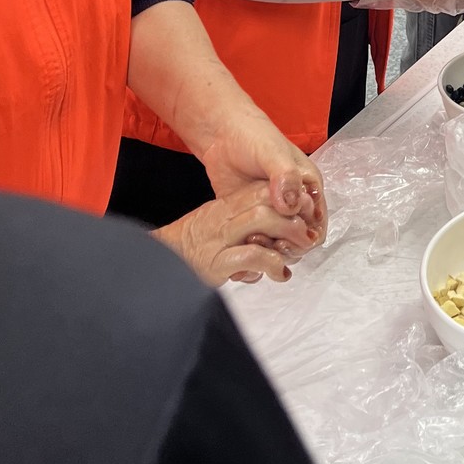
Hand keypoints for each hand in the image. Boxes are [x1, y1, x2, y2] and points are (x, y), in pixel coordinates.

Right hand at [154, 181, 318, 285]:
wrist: (155, 262)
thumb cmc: (189, 245)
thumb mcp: (217, 223)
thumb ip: (243, 219)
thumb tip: (277, 225)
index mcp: (226, 204)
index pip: (264, 190)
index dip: (290, 199)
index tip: (307, 214)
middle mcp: (224, 216)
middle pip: (267, 199)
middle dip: (295, 214)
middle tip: (309, 234)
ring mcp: (219, 238)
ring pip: (262, 219)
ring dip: (288, 233)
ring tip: (298, 250)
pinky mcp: (216, 262)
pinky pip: (252, 255)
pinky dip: (273, 263)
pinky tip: (280, 273)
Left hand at [195, 103, 325, 239]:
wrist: (222, 134)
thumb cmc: (254, 137)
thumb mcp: (273, 153)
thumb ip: (286, 177)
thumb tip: (291, 205)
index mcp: (307, 185)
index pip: (317, 222)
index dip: (307, 235)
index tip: (289, 238)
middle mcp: (293, 200)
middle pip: (300, 236)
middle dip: (288, 244)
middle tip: (270, 241)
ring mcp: (271, 209)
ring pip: (279, 240)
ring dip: (269, 245)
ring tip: (253, 238)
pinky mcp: (251, 215)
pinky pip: (258, 237)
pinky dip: (253, 243)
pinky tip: (242, 239)